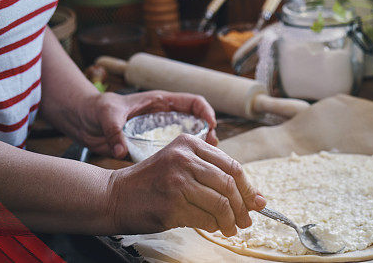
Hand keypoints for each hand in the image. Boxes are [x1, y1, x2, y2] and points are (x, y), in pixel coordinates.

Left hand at [77, 91, 217, 158]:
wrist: (82, 121)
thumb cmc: (96, 110)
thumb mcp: (107, 115)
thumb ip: (115, 132)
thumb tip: (121, 151)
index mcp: (160, 102)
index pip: (193, 102)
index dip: (206, 112)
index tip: (211, 125)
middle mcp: (164, 117)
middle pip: (196, 123)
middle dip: (208, 134)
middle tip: (212, 148)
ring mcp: (159, 133)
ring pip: (188, 140)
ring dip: (199, 150)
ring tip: (206, 163)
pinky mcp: (150, 147)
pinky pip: (171, 154)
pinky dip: (181, 162)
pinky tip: (185, 173)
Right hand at [105, 134, 265, 234]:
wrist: (114, 196)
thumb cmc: (152, 182)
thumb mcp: (180, 164)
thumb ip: (213, 174)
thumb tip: (255, 197)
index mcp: (190, 144)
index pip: (231, 166)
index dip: (248, 187)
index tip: (258, 201)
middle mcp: (184, 159)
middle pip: (228, 184)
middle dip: (243, 206)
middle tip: (248, 220)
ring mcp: (177, 182)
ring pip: (219, 203)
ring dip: (231, 220)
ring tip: (233, 228)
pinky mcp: (171, 205)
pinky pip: (204, 219)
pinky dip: (214, 226)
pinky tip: (215, 228)